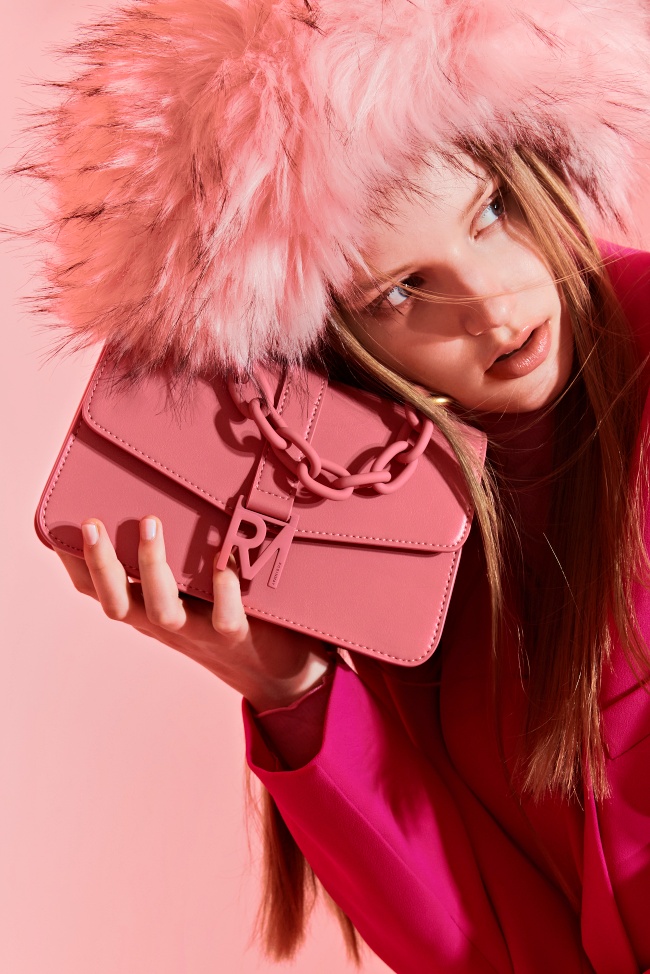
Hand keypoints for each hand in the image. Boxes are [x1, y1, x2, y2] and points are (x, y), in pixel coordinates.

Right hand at [56, 516, 334, 711]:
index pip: (98, 592)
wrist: (277, 671)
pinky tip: (224, 564)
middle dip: (101, 564)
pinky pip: (226, 617)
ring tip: (151, 524)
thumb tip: (162, 498)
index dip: (76, 565)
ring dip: (152, 568)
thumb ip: (178, 556)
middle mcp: (164, 623)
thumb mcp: (194, 588)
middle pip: (118, 603)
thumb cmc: (228, 614)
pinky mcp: (236, 637)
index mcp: (147, 609)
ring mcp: (198, 632)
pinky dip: (224, 592)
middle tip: (92, 523)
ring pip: (162, 609)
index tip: (62, 526)